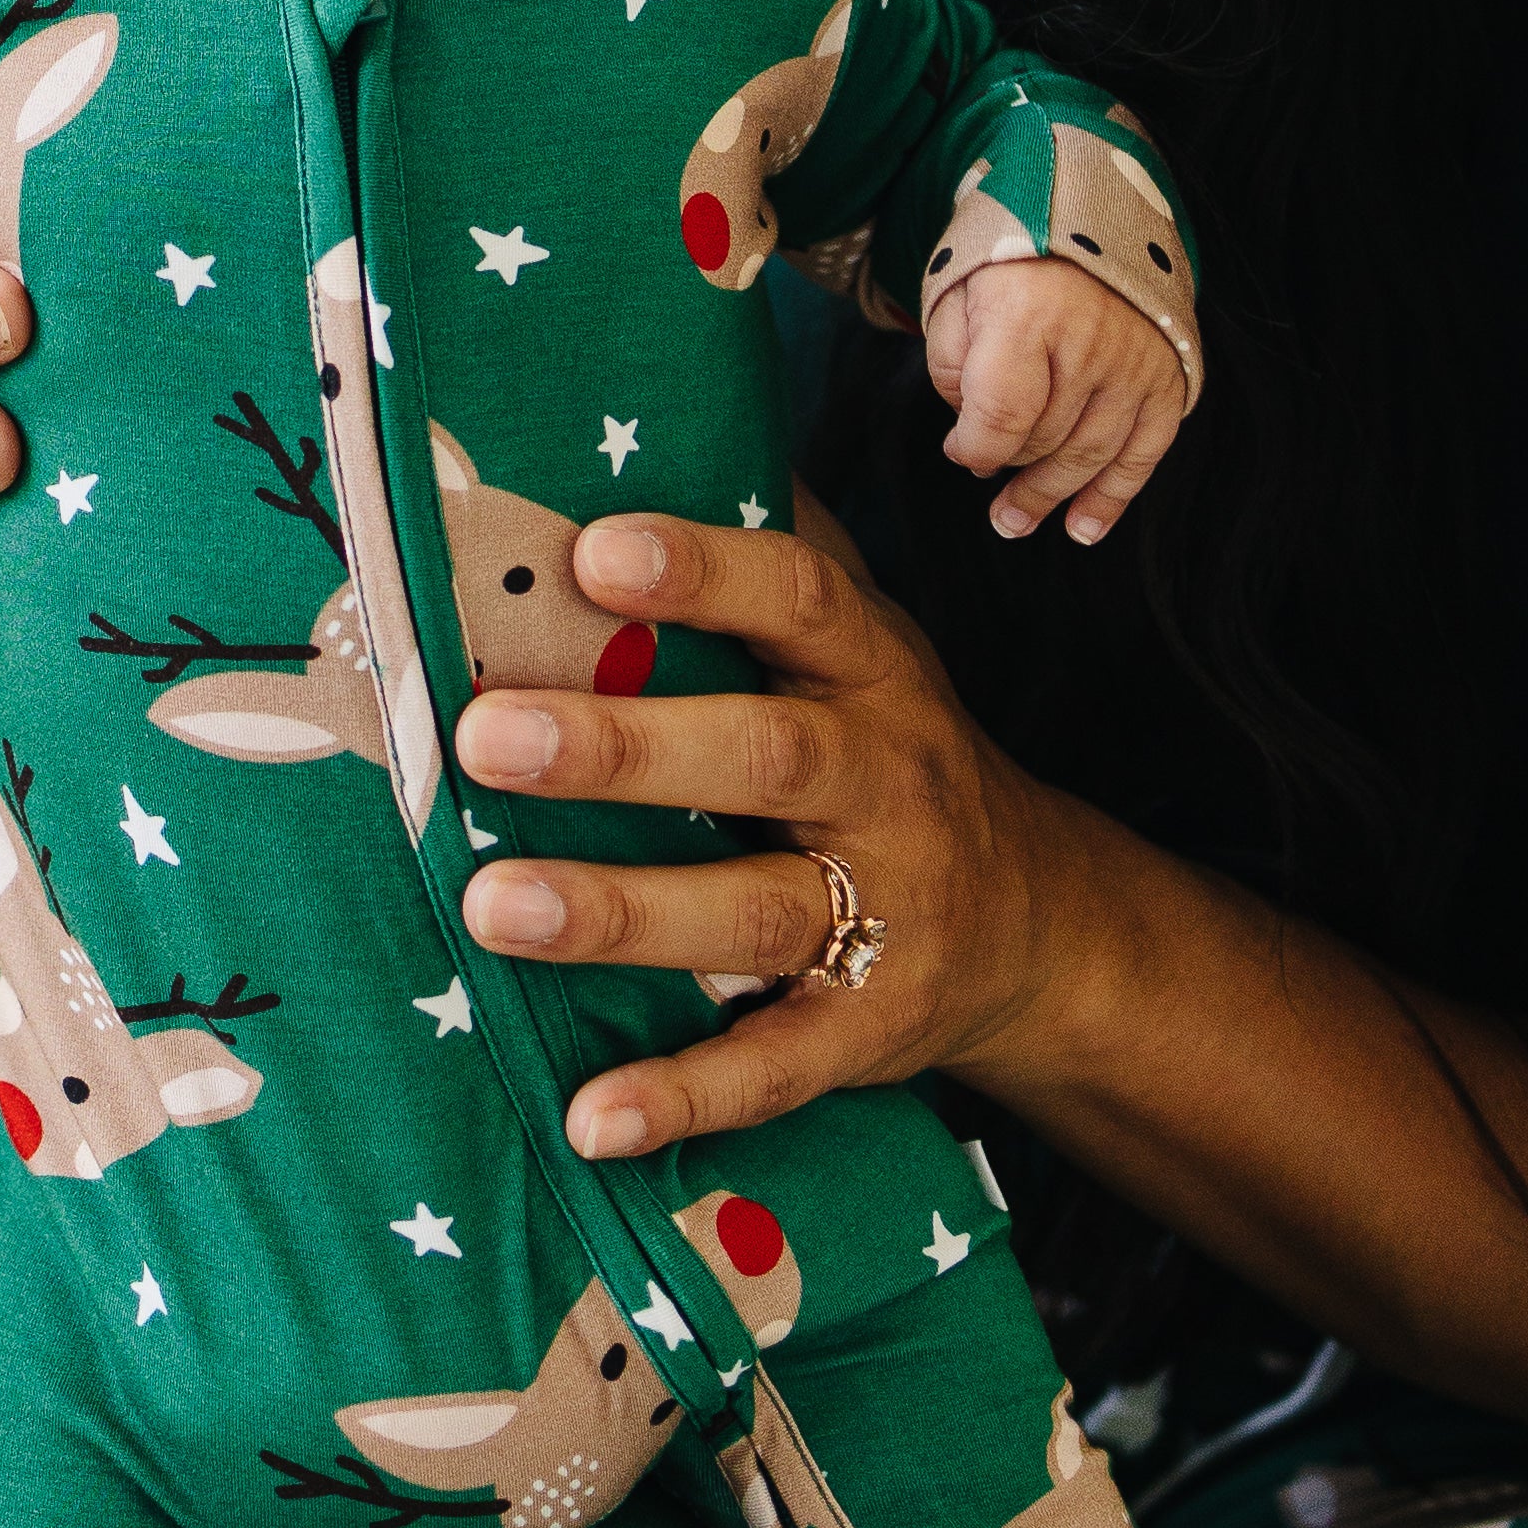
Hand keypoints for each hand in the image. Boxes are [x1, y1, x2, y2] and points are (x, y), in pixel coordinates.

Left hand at [452, 493, 1063, 1162]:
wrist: (1042, 924)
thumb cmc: (884, 749)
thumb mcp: (856, 645)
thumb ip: (767, 553)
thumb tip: (638, 410)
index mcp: (872, 671)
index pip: (800, 601)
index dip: (704, 574)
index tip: (596, 552)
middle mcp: (887, 781)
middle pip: (762, 756)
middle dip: (623, 745)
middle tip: (485, 732)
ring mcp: (888, 910)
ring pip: (756, 911)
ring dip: (623, 913)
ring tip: (493, 909)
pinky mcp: (875, 1030)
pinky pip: (779, 1065)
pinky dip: (686, 1097)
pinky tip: (591, 1117)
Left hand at [924, 254, 1185, 542]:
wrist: (1085, 208)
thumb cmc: (1008, 258)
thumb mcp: (957, 295)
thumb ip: (954, 366)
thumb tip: (973, 437)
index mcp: (1029, 314)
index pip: (1002, 415)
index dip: (973, 448)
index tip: (958, 451)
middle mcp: (1091, 341)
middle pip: (1045, 438)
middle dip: (1009, 468)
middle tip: (986, 484)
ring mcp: (1135, 361)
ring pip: (1092, 453)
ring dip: (1051, 496)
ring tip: (1014, 522)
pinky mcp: (1167, 375)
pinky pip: (1145, 451)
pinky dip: (1114, 495)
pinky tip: (1084, 528)